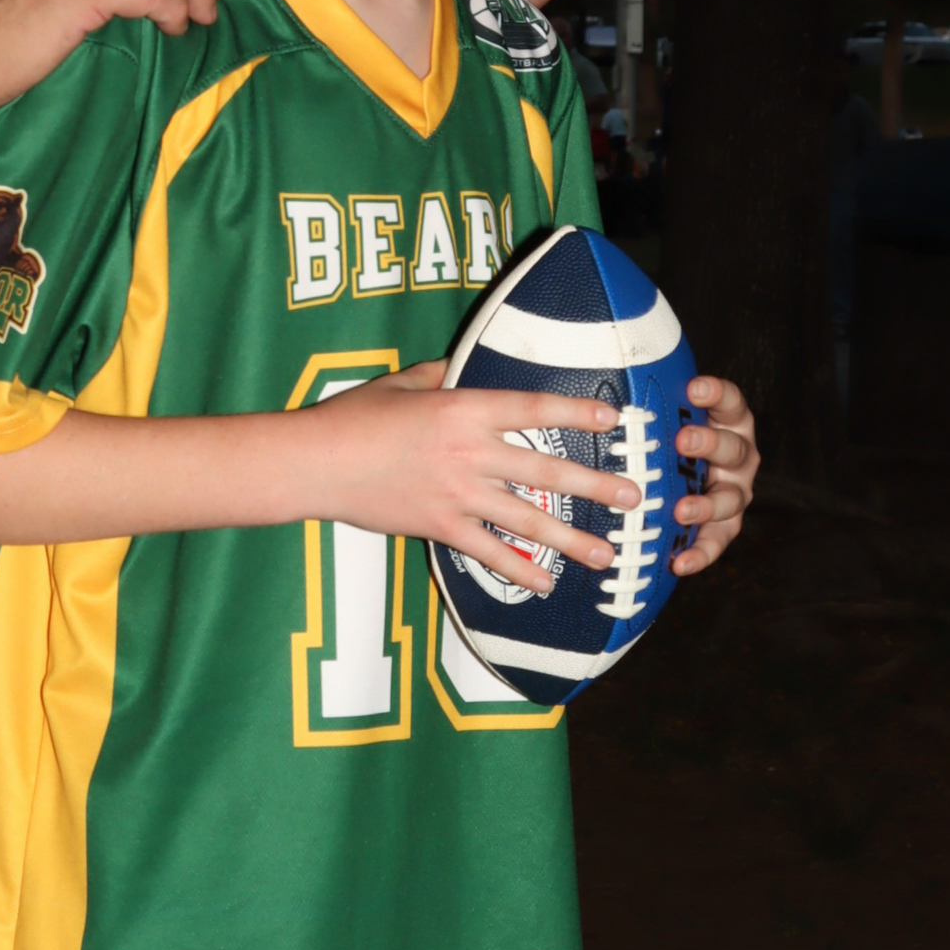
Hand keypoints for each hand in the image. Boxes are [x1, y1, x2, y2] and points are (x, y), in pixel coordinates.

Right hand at [298, 360, 634, 594]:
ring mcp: (457, 493)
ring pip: (528, 518)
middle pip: (545, 469)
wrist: (315, 462)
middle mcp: (469, 452)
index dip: (576, 415)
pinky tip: (546, 582)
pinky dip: (519, 569)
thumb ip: (438, 376)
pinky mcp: (439, 526)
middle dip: (595, 484)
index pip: (533, 409)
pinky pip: (489, 552)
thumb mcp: (400, 383)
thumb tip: (461, 367)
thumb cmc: (353, 417)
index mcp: (462, 409)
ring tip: (608, 554)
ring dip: (573, 537)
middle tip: (634, 496)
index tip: (613, 424)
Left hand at [668, 373, 759, 573]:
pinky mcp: (725, 526)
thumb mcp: (667, 417)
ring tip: (680, 509)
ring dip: (705, 504)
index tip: (693, 389)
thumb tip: (606, 382)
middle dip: (710, 444)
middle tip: (683, 440)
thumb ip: (654, 403)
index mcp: (729, 423)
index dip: (716, 394)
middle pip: (734, 448)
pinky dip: (700, 553)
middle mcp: (739, 456)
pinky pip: (716, 542)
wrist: (676, 474)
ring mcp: (735, 492)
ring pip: (730, 499)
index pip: (731, 402)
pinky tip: (679, 561)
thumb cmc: (667, 438)